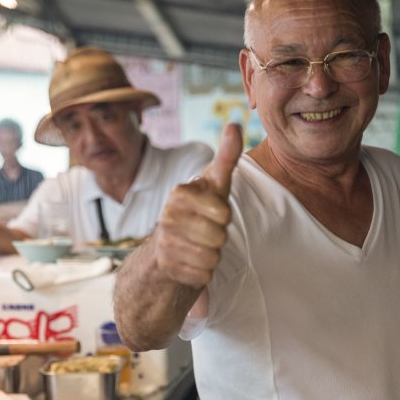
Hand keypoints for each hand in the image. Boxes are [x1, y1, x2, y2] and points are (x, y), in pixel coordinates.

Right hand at [153, 123, 242, 287]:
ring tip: (197, 248)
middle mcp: (168, 215)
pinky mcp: (166, 266)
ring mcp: (164, 241)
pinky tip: (189, 263)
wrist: (165, 253)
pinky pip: (203, 275)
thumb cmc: (198, 214)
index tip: (211, 212)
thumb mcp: (213, 185)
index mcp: (181, 193)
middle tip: (205, 233)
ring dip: (211, 257)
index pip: (223, 212)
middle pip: (220, 236)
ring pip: (212, 257)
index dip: (223, 217)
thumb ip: (226, 157)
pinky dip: (201, 274)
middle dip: (219, 239)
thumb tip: (235, 123)